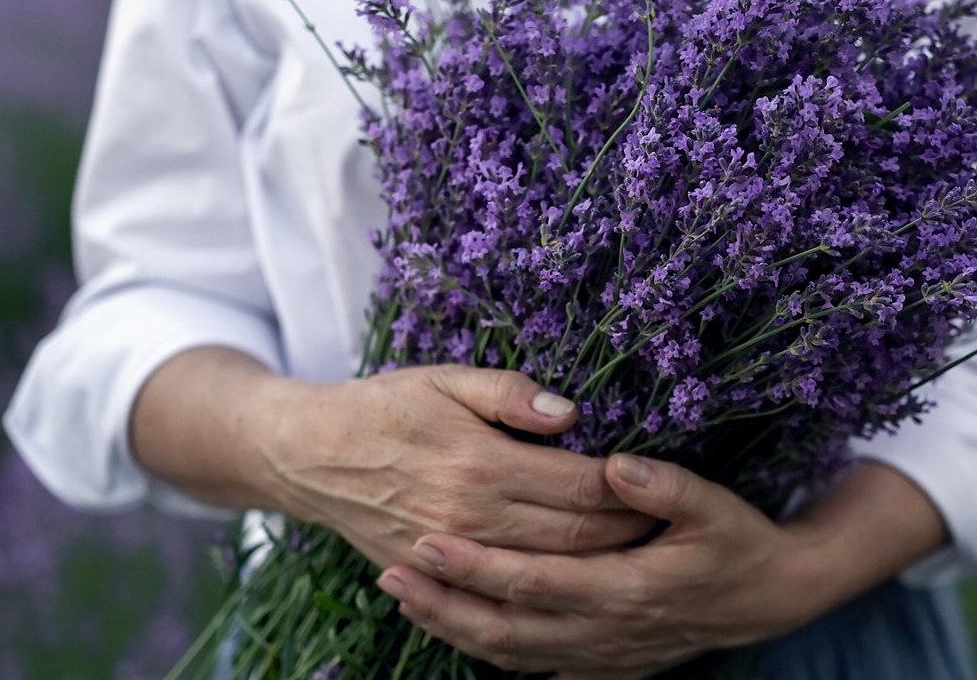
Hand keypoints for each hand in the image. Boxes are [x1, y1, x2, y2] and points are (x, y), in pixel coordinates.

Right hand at [256, 365, 657, 567]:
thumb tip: (570, 413)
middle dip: (627, 533)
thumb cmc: (384, 407)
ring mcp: (451, 555)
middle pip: (575, 538)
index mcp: (481, 463)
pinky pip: (502, 597)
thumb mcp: (445, 379)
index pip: (580, 486)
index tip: (660, 485)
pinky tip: (576, 586)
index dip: (628, 489)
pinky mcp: (433, 577)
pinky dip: (545, 595)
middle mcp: (470, 517)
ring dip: (596, 567)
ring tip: (638, 557)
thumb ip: (510, 393)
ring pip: (545, 573)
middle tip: (666, 527)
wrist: (310, 456)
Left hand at [374, 453, 824, 676]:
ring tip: (406, 596)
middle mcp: (606, 631)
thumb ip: (664, 486)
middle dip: (443, 601)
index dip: (475, 565)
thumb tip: (614, 466)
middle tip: (391, 570)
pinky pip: (533, 667)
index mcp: (626, 589)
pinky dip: (489, 650)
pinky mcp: (605, 665)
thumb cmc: (740, 542)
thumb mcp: (715, 506)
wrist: (773, 598)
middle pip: (505, 628)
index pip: (531, 581)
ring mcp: (603, 656)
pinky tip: (457, 628)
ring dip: (454, 628)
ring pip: (510, 654)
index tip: (426, 538)